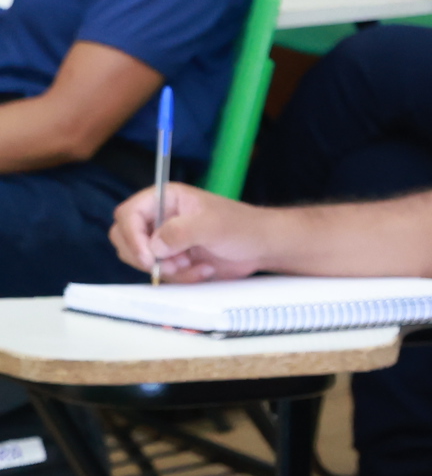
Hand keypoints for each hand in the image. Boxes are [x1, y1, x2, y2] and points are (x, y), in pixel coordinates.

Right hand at [112, 181, 259, 281]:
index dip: (131, 236)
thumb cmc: (243, 228)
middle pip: (125, 239)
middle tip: (174, 264)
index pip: (128, 214)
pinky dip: (181, 277)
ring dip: (169, 269)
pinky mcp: (173, 259)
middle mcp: (159, 217)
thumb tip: (154, 246)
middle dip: (147, 257)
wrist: (263, 248)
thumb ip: (181, 232)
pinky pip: (161, 273)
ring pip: (142, 260)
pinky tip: (205, 269)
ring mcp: (164, 239)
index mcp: (164, 198)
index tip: (149, 257)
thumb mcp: (213, 225)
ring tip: (197, 265)